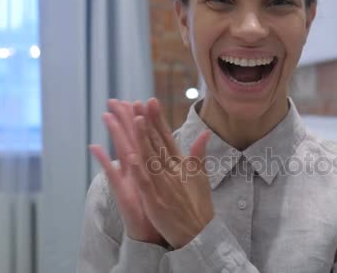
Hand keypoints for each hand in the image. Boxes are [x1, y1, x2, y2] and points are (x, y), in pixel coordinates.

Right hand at [89, 99, 164, 245]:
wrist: (152, 233)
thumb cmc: (160, 209)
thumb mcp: (168, 184)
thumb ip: (170, 164)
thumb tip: (171, 150)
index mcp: (149, 166)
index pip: (146, 138)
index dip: (142, 120)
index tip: (138, 100)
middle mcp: (136, 170)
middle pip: (130, 140)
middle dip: (123, 120)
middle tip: (115, 99)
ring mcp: (127, 180)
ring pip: (120, 152)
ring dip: (114, 134)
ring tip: (107, 115)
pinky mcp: (122, 192)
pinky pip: (112, 176)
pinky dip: (105, 162)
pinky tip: (95, 148)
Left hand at [131, 98, 213, 248]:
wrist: (200, 234)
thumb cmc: (199, 206)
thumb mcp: (201, 177)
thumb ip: (199, 154)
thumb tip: (205, 133)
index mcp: (181, 165)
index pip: (167, 137)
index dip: (158, 119)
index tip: (151, 102)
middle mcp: (172, 172)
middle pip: (157, 143)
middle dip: (147, 122)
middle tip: (138, 103)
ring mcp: (164, 186)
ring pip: (150, 159)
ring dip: (143, 139)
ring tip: (135, 121)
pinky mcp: (156, 202)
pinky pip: (146, 184)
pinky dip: (140, 170)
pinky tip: (131, 157)